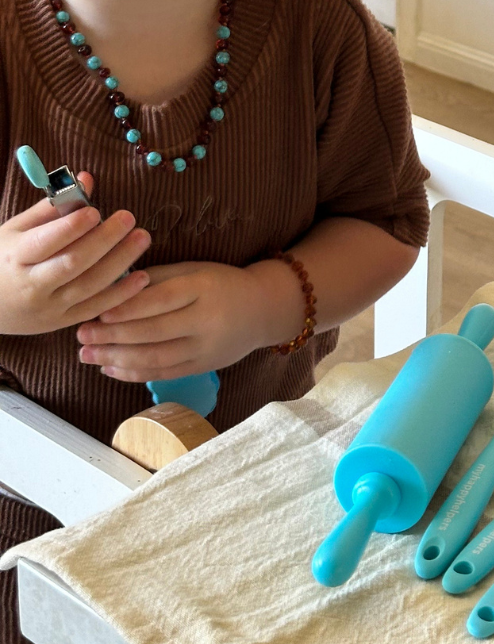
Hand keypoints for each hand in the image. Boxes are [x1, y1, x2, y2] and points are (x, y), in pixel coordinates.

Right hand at [0, 173, 150, 335]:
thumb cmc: (4, 259)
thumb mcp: (17, 230)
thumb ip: (53, 207)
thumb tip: (86, 179)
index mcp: (16, 256)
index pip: (47, 242)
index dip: (72, 227)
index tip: (95, 211)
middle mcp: (32, 285)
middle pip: (73, 263)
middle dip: (104, 239)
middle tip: (128, 218)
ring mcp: (49, 307)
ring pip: (89, 286)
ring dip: (120, 262)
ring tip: (142, 238)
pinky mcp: (63, 321)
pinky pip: (96, 308)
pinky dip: (121, 294)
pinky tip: (142, 276)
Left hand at [76, 260, 269, 381]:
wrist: (262, 310)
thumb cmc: (222, 284)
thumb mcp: (195, 270)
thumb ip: (158, 278)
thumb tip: (113, 288)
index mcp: (204, 289)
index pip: (161, 301)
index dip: (128, 309)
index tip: (98, 313)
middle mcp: (207, 320)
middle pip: (154, 332)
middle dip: (113, 336)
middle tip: (81, 335)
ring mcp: (206, 347)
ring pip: (156, 358)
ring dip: (116, 359)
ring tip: (87, 355)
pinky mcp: (203, 366)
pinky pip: (164, 373)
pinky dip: (134, 373)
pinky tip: (110, 368)